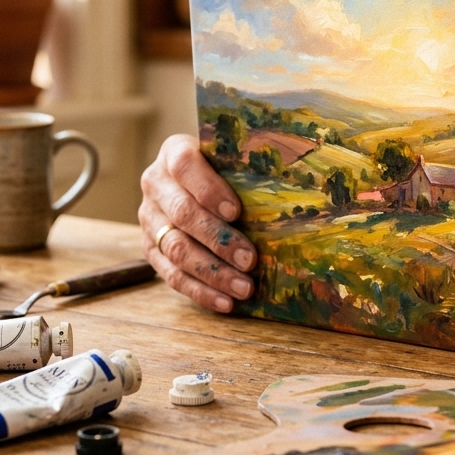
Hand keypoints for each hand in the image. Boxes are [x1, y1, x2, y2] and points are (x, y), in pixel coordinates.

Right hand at [138, 134, 254, 312]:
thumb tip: (304, 182)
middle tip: (250, 259)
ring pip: (176, 248)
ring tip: (244, 287)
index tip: (236, 212)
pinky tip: (225, 302)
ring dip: (212, 272)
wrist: (193, 183)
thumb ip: (251, 165)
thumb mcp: (234, 159)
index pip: (184, 165)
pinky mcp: (151, 248)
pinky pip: (171, 274)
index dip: (209, 189)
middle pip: (182, 213)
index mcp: (173, 152)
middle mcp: (155, 184)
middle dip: (218, 239)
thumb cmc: (227, 170)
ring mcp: (150, 218)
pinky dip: (200, 291)